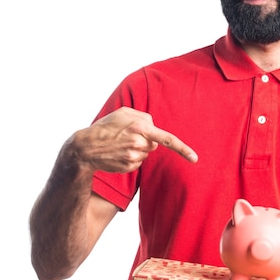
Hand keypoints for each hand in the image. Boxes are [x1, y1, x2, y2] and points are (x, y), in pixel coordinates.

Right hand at [70, 106, 197, 173]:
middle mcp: (139, 143)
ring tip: (119, 144)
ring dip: (138, 149)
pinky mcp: (129, 167)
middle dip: (146, 140)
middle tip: (127, 136)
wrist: (85, 148)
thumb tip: (154, 125)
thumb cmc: (105, 127)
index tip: (195, 158)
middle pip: (154, 144)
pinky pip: (138, 162)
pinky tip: (118, 153)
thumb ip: (142, 116)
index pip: (166, 139)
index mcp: (140, 127)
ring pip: (146, 153)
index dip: (182, 149)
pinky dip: (131, 158)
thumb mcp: (122, 113)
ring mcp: (134, 157)